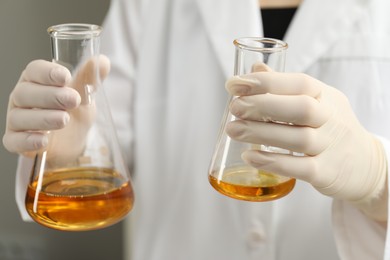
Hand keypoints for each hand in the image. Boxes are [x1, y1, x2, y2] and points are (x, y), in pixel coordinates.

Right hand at [3, 56, 109, 159]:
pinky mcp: (17, 141)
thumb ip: (90, 78)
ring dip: (43, 118)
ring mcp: (17, 120)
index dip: (48, 72)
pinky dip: (28, 140)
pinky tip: (44, 141)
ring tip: (64, 119)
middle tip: (73, 100)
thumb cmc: (73, 110)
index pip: (34, 70)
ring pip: (19, 117)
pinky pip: (15, 140)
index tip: (65, 77)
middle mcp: (22, 97)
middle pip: (25, 92)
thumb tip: (102, 61)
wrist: (74, 139)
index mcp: (36, 80)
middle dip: (50, 96)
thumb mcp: (84, 93)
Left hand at [225, 66, 386, 220]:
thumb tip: (255, 69)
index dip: (266, 82)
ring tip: (233, 130)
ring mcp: (330, 147)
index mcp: (326, 97)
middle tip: (234, 107)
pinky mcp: (326, 173)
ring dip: (261, 133)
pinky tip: (249, 156)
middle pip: (301, 108)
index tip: (234, 84)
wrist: (366, 165)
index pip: (300, 83)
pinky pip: (300, 168)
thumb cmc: (331, 128)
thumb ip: (285, 87)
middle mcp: (331, 119)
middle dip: (263, 105)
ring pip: (298, 138)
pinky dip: (273, 162)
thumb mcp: (317, 101)